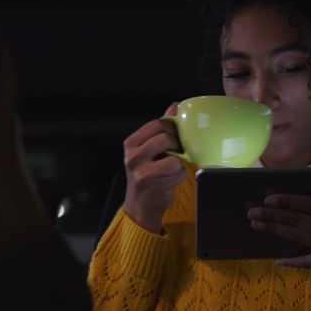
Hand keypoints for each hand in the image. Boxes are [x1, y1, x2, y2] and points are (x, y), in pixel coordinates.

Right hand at [122, 102, 185, 233]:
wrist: (141, 204)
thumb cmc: (147, 174)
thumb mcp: (149, 149)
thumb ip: (161, 128)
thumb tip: (174, 105)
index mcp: (131, 143)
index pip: (157, 124)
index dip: (171, 129)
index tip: (174, 137)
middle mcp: (132, 155)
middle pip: (165, 137)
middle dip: (176, 145)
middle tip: (175, 153)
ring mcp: (141, 170)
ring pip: (174, 157)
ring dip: (179, 163)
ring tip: (171, 169)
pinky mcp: (152, 183)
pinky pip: (176, 172)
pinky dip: (179, 176)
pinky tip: (170, 179)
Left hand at [247, 154, 310, 283]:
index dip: (289, 201)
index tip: (270, 197)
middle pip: (299, 221)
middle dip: (274, 215)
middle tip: (252, 211)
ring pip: (298, 237)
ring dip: (276, 230)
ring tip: (256, 224)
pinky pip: (309, 262)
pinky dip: (293, 262)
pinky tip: (277, 260)